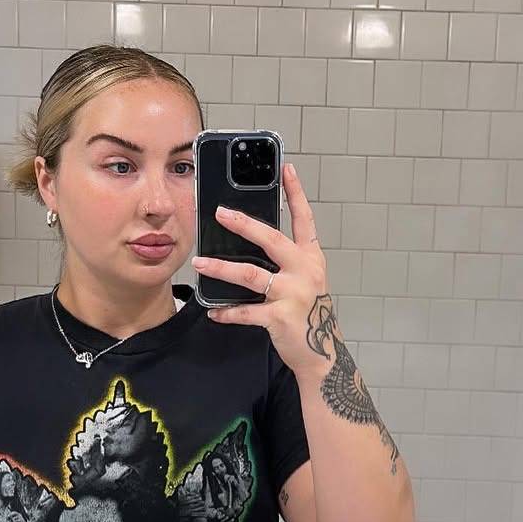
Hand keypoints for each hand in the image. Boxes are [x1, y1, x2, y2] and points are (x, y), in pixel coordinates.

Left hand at [191, 163, 328, 376]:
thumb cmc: (308, 314)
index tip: (286, 169)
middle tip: (220, 213)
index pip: (305, 220)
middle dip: (243, 224)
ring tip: (200, 264)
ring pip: (250, 274)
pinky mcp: (280, 317)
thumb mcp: (305, 281)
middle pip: (271, 240)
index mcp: (311, 258)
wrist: (321, 352)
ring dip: (221, 268)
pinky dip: (227, 312)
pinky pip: (246, 312)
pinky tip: (213, 310)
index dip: (296, 193)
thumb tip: (252, 246)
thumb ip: (286, 262)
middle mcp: (304, 272)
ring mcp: (293, 294)